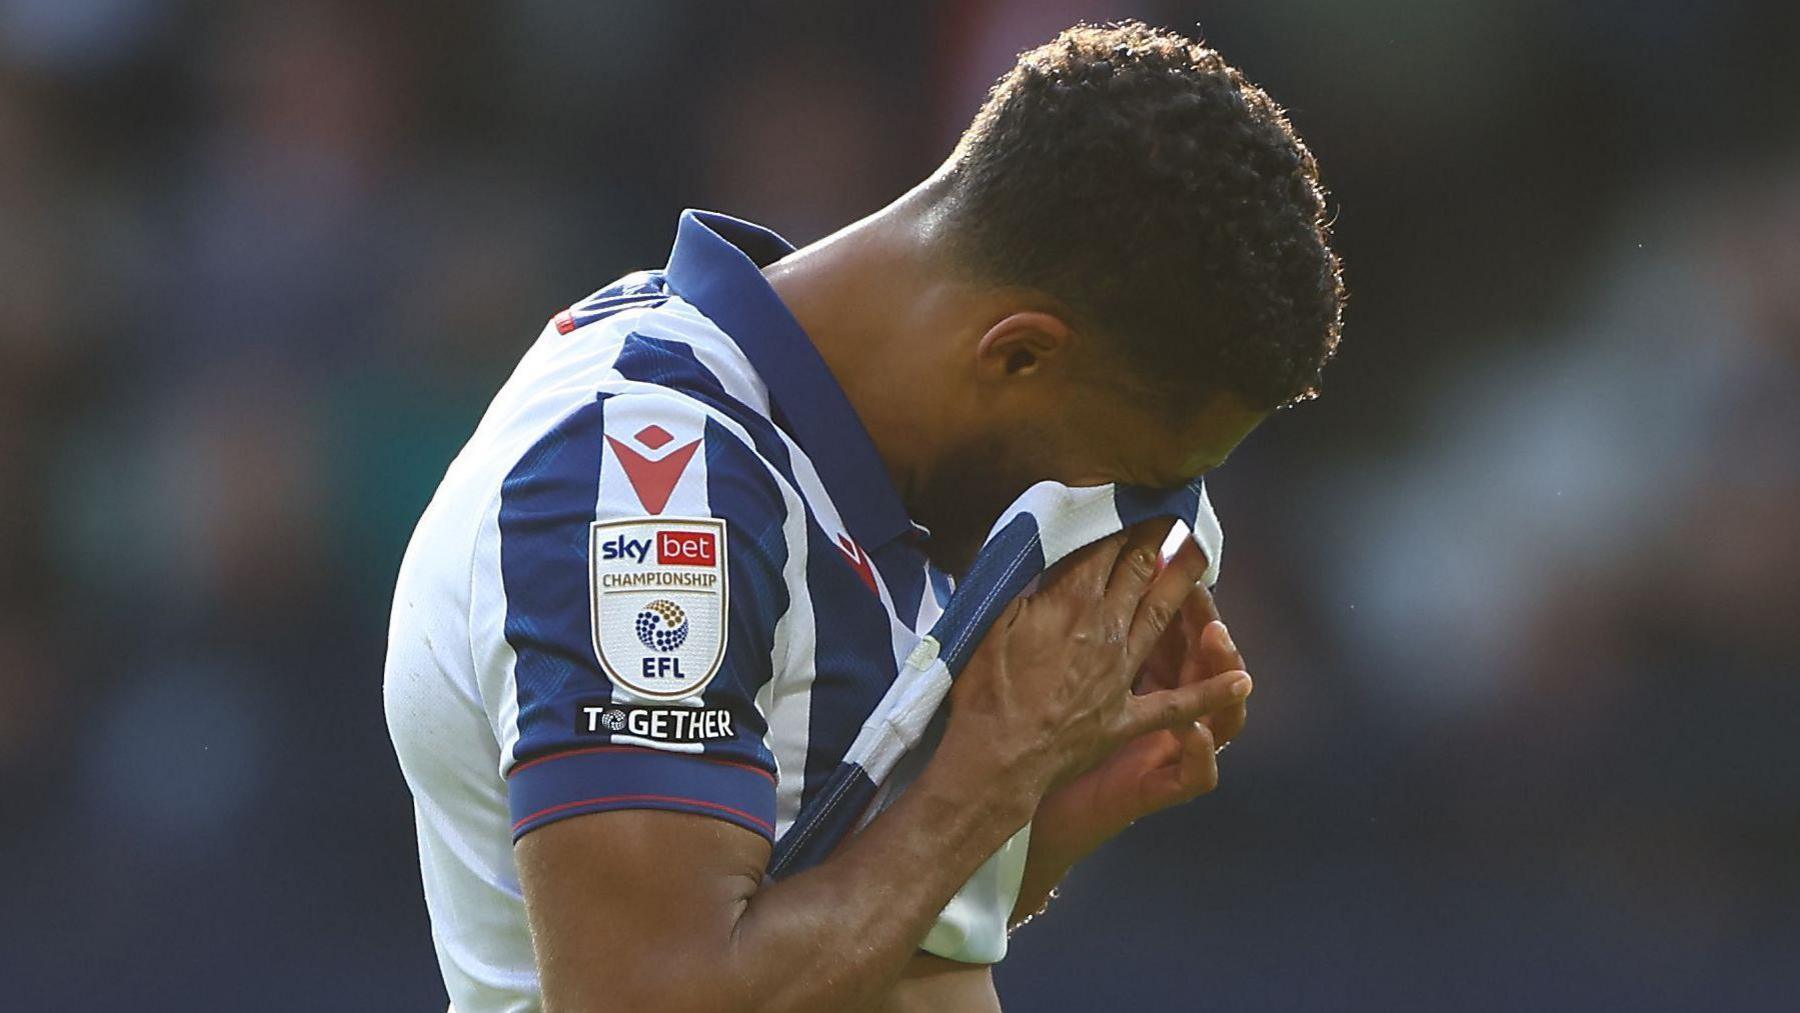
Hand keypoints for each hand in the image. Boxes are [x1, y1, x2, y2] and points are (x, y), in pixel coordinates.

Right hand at [939, 520, 1252, 810]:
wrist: (994, 759)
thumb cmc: (982, 690)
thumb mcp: (987, 618)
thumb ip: (1013, 577)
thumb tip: (1028, 539)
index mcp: (1072, 602)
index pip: (1103, 545)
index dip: (1120, 516)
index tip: (1134, 491)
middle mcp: (1106, 629)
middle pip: (1136, 571)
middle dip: (1153, 536)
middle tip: (1172, 506)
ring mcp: (1120, 674)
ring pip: (1161, 617)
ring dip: (1185, 584)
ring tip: (1202, 552)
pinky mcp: (1124, 717)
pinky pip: (1177, 705)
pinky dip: (1211, 694)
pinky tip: (1242, 681)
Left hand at [1030, 535, 1250, 861]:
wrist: (1017, 795)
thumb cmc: (1030, 730)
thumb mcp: (1052, 666)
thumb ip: (1064, 623)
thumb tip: (1058, 565)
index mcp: (1135, 674)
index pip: (1170, 626)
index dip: (1177, 586)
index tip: (1170, 545)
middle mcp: (1160, 708)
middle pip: (1203, 658)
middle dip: (1206, 613)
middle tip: (1202, 571)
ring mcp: (1166, 750)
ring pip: (1220, 714)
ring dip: (1220, 673)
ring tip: (1217, 637)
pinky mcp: (1157, 788)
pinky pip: (1197, 774)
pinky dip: (1202, 754)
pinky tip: (1195, 733)